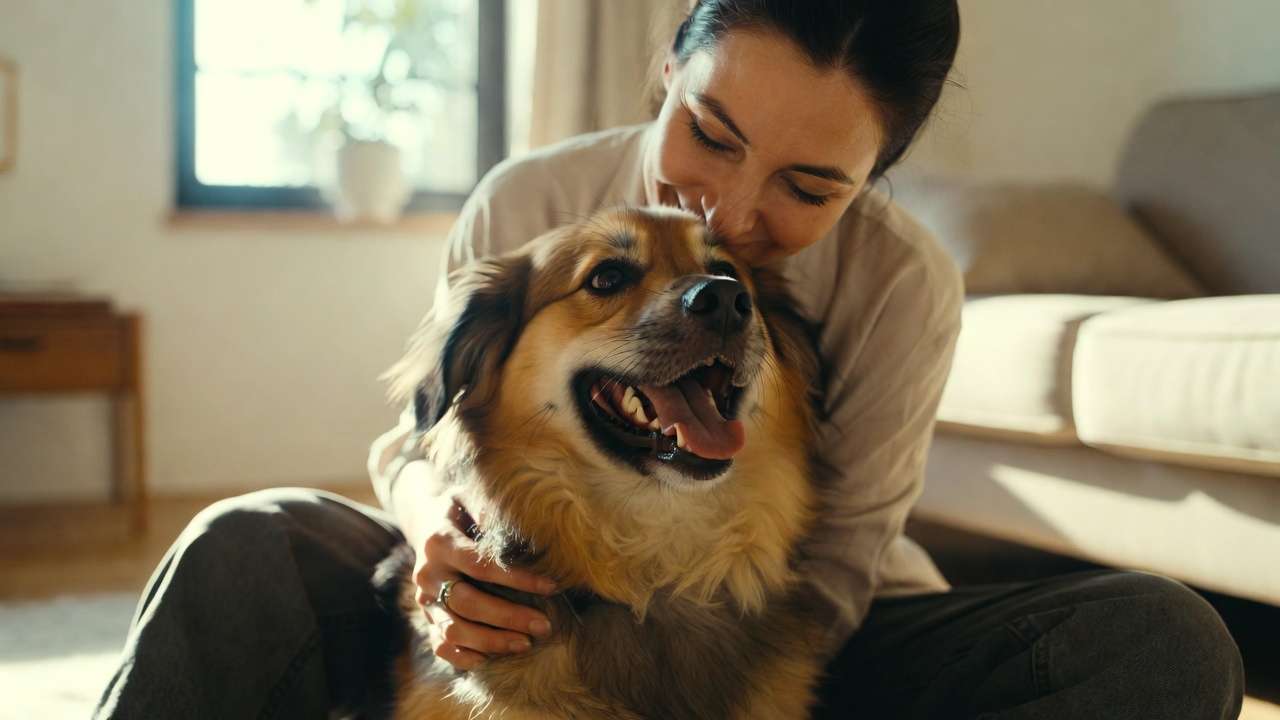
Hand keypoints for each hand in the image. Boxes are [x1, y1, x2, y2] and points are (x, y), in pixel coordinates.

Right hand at [413, 497, 557, 669]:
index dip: (517, 578)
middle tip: (544, 625)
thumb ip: (488, 507)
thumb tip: (522, 519)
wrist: (424, 525)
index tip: (552, 587)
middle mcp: (427, 574)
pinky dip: (462, 656)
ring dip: (491, 641)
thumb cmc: (459, 511)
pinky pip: (439, 645)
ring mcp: (424, 600)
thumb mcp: (468, 498)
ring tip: (526, 643)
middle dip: (508, 617)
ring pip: (453, 629)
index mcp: (440, 543)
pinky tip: (489, 659)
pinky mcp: (426, 618)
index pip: (481, 565)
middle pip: (468, 603)